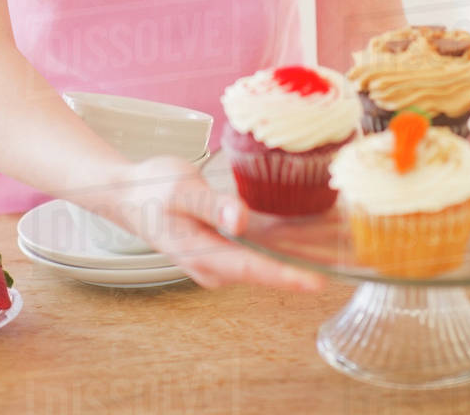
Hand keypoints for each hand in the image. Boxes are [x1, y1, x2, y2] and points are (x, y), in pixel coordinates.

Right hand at [104, 155, 324, 291]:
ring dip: (291, 257)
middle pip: (263, 270)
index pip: (252, 269)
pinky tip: (301, 233)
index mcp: (202, 254)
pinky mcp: (220, 252)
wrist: (129, 195)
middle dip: (299, 267)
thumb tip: (239, 220)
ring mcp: (216, 262)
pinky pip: (254, 253)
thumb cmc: (154, 188)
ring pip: (260, 263)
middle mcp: (212, 267)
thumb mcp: (181, 188)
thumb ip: (211, 205)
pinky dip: (277, 246)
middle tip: (340, 258)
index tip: (318, 282)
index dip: (286, 276)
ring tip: (331, 245)